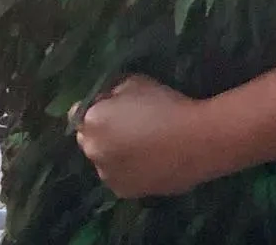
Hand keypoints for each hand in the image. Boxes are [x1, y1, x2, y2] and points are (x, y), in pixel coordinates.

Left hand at [70, 75, 211, 198]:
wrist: (196, 141)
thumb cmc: (165, 104)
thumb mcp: (133, 82)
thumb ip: (112, 91)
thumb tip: (107, 99)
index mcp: (90, 122)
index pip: (79, 113)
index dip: (97, 108)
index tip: (116, 106)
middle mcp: (92, 150)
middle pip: (90, 139)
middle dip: (103, 133)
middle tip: (131, 126)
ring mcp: (108, 175)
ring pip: (105, 161)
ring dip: (116, 154)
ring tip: (144, 147)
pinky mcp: (125, 193)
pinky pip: (121, 177)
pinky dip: (130, 171)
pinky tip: (151, 161)